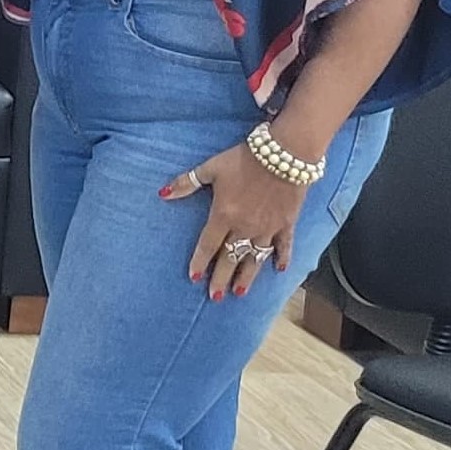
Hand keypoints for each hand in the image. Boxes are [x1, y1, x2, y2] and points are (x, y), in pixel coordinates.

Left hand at [165, 142, 306, 300]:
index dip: (200, 262)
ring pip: (255, 258)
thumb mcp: (210, 168)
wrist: (285, 153)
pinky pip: (284, 245)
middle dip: (221, 278)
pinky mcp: (287, 223)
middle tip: (215, 296)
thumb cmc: (244, 159)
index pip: (208, 245)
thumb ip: (186, 183)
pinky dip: (282, 258)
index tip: (194, 277)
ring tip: (239, 292)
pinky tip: (279, 270)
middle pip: (230, 258)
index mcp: (223, 215)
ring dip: (247, 276)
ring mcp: (268, 227)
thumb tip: (163, 194)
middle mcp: (245, 226)